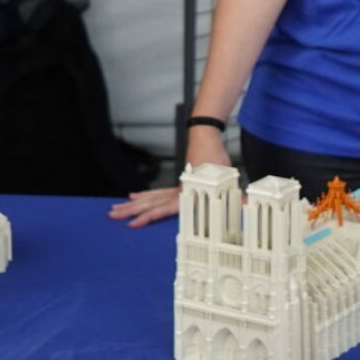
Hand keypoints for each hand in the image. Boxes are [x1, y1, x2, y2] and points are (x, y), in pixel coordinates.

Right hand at [109, 129, 231, 226]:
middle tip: (112, 216)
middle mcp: (177, 190)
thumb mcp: (228, 178)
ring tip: (115, 210)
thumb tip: (247, 205)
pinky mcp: (177, 182)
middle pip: (150, 202)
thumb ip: (238, 195)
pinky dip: (145, 196)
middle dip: (132, 211)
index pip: (165, 208)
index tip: (134, 223)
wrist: (205, 137)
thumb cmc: (217, 158)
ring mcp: (175, 186)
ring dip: (133, 205)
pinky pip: (157, 192)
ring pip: (150, 197)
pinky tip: (134, 198)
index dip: (149, 216)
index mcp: (186, 192)